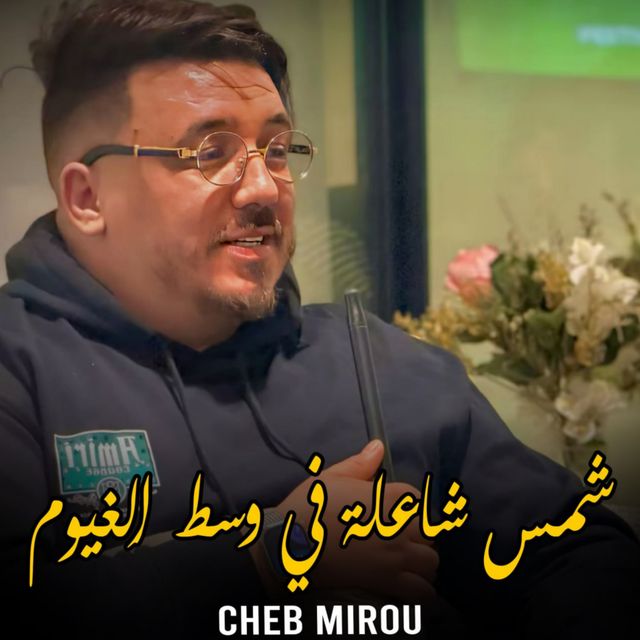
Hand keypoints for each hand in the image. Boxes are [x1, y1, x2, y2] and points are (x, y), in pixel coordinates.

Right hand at [277, 440, 438, 603]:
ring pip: (431, 561)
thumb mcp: (331, 477)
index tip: (395, 511)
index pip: (417, 499)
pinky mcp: (388, 582)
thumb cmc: (309, 508)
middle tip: (400, 537)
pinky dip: (421, 591)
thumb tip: (378, 446)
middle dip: (417, 534)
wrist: (290, 546)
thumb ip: (360, 464)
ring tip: (407, 562)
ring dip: (422, 561)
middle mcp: (399, 526)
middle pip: (429, 531)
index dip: (408, 505)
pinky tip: (409, 585)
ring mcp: (396, 557)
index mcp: (388, 497)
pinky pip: (422, 592)